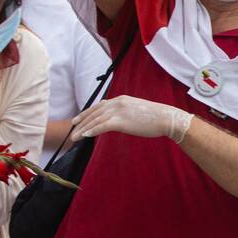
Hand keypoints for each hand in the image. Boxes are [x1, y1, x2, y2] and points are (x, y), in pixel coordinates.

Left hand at [71, 95, 192, 143]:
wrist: (166, 118)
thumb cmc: (154, 117)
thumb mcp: (137, 111)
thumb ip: (125, 112)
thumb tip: (119, 120)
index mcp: (121, 99)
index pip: (99, 106)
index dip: (87, 113)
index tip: (78, 119)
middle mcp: (117, 102)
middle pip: (94, 113)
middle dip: (82, 122)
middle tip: (72, 129)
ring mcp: (119, 111)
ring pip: (95, 120)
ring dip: (83, 129)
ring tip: (75, 137)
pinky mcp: (121, 121)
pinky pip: (102, 126)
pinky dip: (92, 130)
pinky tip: (85, 135)